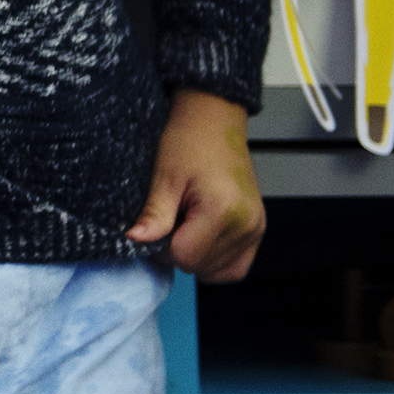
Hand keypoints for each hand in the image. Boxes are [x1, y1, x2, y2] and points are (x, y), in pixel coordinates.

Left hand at [129, 89, 266, 281]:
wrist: (214, 121)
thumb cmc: (189, 141)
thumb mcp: (164, 176)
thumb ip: (154, 214)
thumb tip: (135, 240)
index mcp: (223, 212)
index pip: (184, 258)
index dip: (161, 247)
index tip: (153, 226)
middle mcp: (247, 226)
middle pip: (201, 267)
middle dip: (177, 251)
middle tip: (170, 219)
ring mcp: (256, 229)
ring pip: (219, 272)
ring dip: (196, 255)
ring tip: (186, 223)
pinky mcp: (258, 229)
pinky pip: (236, 265)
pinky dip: (215, 259)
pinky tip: (200, 235)